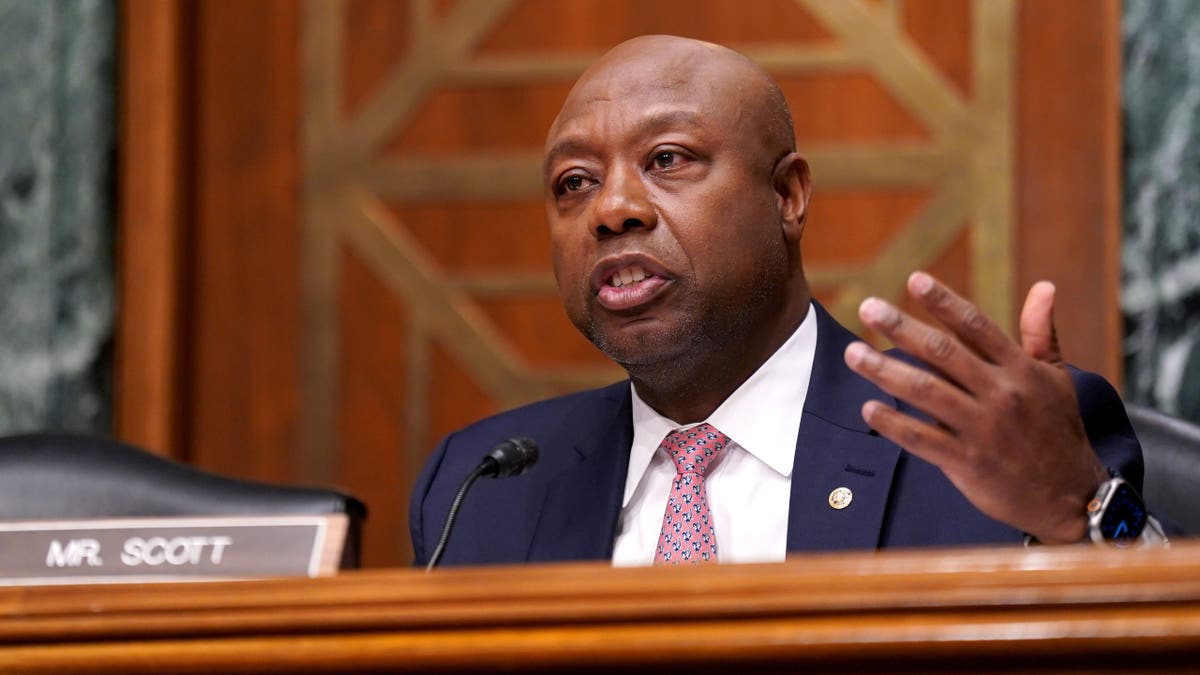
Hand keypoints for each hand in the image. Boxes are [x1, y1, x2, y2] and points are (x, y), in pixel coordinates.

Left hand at [843, 271, 1108, 542]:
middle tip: (868, 307)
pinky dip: (893, 423)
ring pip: (925, 392)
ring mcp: (983, 428)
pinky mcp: (968, 462)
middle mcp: (1000, 393)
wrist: (1070, 495)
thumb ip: (1041, 333)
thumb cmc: (1058, 430)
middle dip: (901, 328)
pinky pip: (922, 439)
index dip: (944, 302)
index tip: (913, 280)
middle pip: (943, 353)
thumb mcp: (1056, 378)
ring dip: (884, 370)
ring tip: (852, 353)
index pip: (976, 326)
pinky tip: (868, 408)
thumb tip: (1044, 286)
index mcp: (1020, 369)